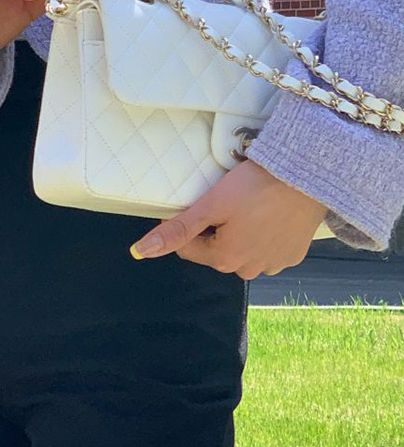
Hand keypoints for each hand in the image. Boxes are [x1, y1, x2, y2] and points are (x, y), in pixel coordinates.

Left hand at [128, 158, 329, 278]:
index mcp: (224, 259)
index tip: (195, 200)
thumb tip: (139, 253)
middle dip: (214, 228)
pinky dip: (263, 233)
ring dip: (239, 232)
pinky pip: (268, 247)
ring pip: (243, 249)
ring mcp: (275, 264)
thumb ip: (177, 230)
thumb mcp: (210, 205)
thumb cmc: (254, 187)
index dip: (185, 223)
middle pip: (216, 249)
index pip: (188, 247)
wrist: (306, 177)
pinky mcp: (294, 254)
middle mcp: (249, 270)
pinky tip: (268, 213)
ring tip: (248, 204)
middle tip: (225, 199)